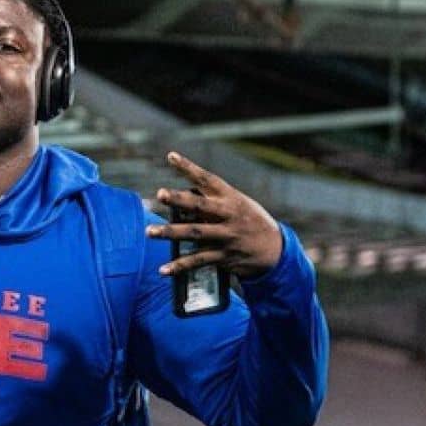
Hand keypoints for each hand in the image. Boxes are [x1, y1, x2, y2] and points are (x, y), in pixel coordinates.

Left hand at [146, 152, 281, 278]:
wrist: (275, 249)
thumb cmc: (249, 221)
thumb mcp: (238, 204)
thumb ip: (212, 201)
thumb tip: (180, 202)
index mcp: (230, 197)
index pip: (207, 179)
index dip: (189, 167)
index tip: (170, 156)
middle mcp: (228, 214)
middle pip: (200, 205)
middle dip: (179, 200)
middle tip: (160, 194)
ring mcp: (226, 236)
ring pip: (195, 234)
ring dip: (170, 233)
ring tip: (150, 232)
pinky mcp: (224, 256)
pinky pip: (198, 261)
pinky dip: (179, 266)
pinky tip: (163, 269)